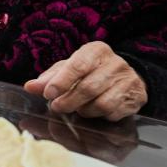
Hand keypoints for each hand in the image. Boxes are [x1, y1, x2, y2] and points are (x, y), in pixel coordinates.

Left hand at [23, 41, 146, 120]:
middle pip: (89, 87)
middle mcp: (115, 63)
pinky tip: (93, 110)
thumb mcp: (68, 69)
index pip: (78, 65)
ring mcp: (128, 80)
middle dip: (69, 101)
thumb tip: (30, 87)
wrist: (125, 76)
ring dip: (84, 110)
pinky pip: (113, 113)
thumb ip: (49, 78)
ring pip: (102, 103)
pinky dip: (99, 116)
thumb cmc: (90, 71)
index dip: (61, 81)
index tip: (48, 94)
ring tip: (77, 108)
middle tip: (57, 107)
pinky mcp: (136, 97)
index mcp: (96, 51)